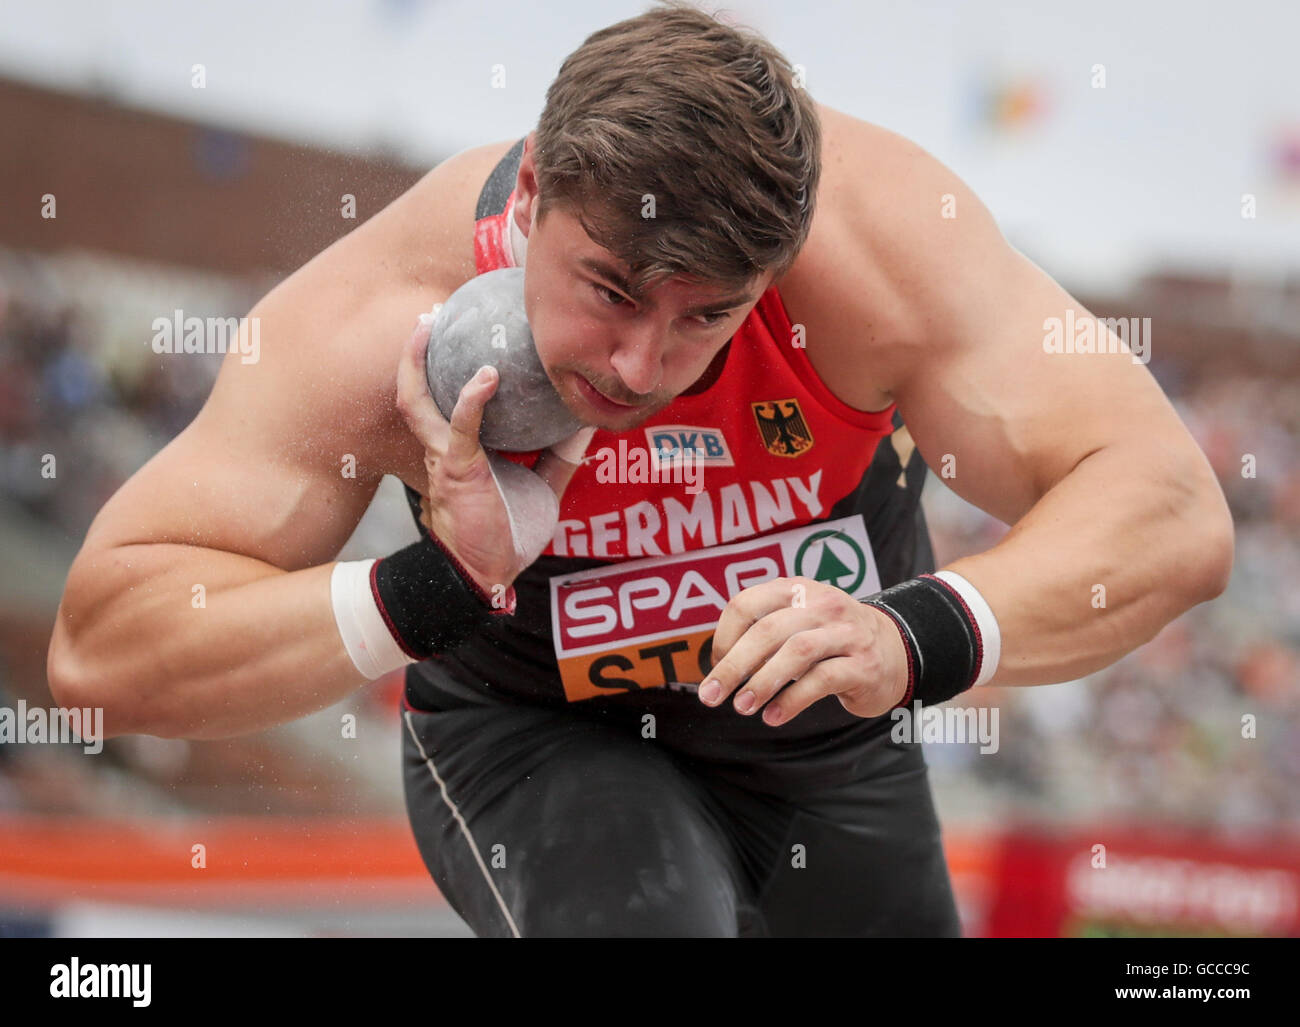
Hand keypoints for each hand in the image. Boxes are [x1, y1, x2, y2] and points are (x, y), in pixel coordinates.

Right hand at [396, 317, 592, 594]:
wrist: (484, 576)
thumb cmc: (508, 537)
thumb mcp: (544, 489)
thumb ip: (562, 456)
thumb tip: (585, 421)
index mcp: (462, 452)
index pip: (447, 402)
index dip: (449, 368)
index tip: (465, 333)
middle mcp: (445, 449)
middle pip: (416, 394)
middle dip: (415, 354)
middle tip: (429, 315)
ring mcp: (446, 457)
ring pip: (418, 402)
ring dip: (417, 362)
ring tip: (428, 325)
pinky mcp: (458, 469)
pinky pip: (460, 426)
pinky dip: (471, 398)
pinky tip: (488, 375)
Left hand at [698, 576, 909, 725]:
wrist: (897, 651)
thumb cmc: (831, 640)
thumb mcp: (798, 622)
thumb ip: (763, 634)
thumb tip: (718, 667)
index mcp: (797, 589)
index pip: (746, 604)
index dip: (724, 637)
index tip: (716, 667)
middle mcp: (823, 604)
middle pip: (767, 631)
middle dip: (733, 667)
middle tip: (711, 696)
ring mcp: (846, 633)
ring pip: (796, 652)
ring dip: (762, 682)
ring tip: (742, 707)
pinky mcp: (864, 665)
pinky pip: (822, 680)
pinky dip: (792, 700)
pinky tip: (773, 716)